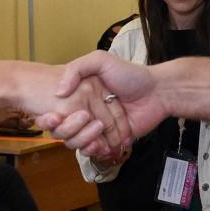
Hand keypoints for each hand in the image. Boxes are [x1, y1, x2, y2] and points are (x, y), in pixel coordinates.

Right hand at [6, 61, 130, 155]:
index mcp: (82, 94)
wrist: (158, 92)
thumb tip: (59, 91)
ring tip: (90, 139)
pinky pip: (97, 149)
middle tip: (74, 128)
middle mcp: (88, 110)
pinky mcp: (112, 139)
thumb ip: (77, 69)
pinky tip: (99, 146)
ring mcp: (100, 126)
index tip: (51, 117)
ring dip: (83, 142)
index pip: (60, 110)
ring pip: (80, 141)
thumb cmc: (131, 74)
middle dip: (68, 131)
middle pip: (67, 128)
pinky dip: (95, 150)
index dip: (52, 116)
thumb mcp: (101, 60)